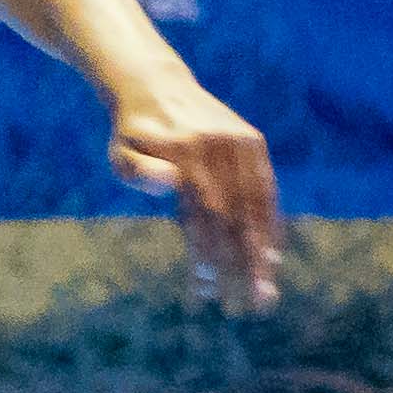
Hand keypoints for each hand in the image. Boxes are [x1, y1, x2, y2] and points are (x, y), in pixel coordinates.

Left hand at [117, 83, 282, 309]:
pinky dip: (271, 224)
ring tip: (263, 293)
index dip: (207, 258)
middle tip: (246, 308)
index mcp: (187, 151)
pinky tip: (272, 258)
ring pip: (257, 207)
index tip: (206, 295)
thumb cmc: (132, 132)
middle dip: (242, 267)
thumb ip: (137, 171)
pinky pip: (267, 190)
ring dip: (261, 254)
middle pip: (236, 217)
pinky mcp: (253, 142)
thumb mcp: (120, 150)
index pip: (204, 216)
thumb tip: (170, 185)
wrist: (155, 84)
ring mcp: (241, 142)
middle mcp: (220, 146)